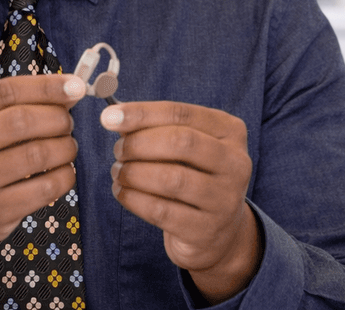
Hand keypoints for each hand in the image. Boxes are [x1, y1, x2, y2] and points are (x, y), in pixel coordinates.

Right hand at [0, 74, 86, 276]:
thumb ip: (19, 100)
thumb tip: (72, 90)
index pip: (7, 91)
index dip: (48, 86)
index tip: (77, 87)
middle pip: (23, 121)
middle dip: (58, 118)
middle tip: (67, 122)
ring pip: (38, 154)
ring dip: (66, 146)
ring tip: (66, 145)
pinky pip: (46, 188)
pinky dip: (66, 174)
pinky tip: (63, 170)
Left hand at [101, 101, 260, 303]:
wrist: (218, 231)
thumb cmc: (194, 176)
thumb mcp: (187, 147)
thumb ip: (157, 128)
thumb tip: (115, 118)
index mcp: (230, 131)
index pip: (182, 114)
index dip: (142, 113)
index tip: (109, 117)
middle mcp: (235, 163)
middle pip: (181, 142)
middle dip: (139, 144)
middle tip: (118, 150)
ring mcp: (224, 199)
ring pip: (171, 179)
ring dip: (134, 172)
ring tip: (118, 171)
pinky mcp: (205, 230)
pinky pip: (161, 211)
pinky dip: (133, 199)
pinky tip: (122, 191)